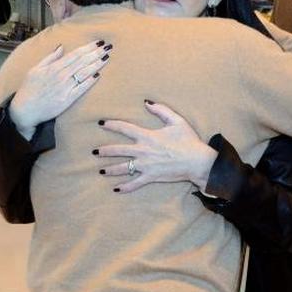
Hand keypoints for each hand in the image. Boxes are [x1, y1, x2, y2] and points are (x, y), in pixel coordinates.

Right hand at [8, 40, 111, 138]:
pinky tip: (98, 75)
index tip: (98, 42)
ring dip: (96, 64)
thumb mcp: (35, 69)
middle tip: (108, 47)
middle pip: (82, 62)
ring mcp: (65, 88)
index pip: (75, 54)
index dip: (88, 47)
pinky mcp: (68, 100)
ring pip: (84, 73)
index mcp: (54, 67)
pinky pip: (82, 89)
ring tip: (106, 57)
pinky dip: (90, 82)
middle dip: (96, 53)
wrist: (25, 109)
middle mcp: (61, 76)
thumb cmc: (29, 88)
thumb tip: (61, 47)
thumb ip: (50, 58)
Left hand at [95, 101, 217, 192]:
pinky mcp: (151, 176)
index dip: (112, 125)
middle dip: (104, 151)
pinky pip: (135, 183)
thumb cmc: (188, 140)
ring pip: (123, 168)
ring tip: (100, 171)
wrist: (196, 161)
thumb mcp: (176, 120)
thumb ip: (161, 110)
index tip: (101, 124)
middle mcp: (143, 151)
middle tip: (94, 152)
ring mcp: (145, 165)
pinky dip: (125, 187)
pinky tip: (116, 189)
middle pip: (118, 150)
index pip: (124, 128)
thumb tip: (147, 103)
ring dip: (110, 169)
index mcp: (147, 136)